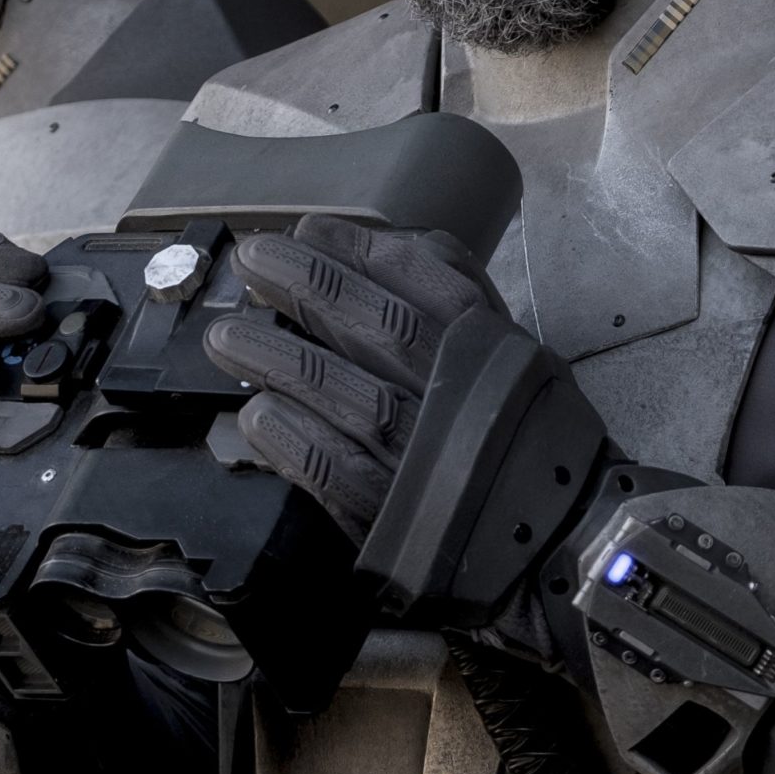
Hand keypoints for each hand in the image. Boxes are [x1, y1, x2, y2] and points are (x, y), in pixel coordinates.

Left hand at [201, 214, 494, 544]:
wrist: (549, 542)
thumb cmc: (520, 439)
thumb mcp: (513, 356)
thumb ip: (459, 302)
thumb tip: (384, 248)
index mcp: (497, 350)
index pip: (433, 280)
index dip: (361, 250)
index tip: (310, 231)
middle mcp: (466, 397)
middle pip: (382, 326)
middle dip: (309, 285)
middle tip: (253, 260)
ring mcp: (429, 459)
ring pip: (347, 395)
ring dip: (277, 358)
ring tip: (225, 336)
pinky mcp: (394, 519)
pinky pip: (332, 470)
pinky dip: (289, 437)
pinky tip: (255, 414)